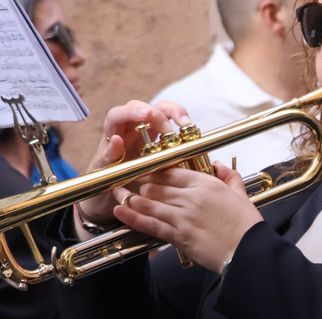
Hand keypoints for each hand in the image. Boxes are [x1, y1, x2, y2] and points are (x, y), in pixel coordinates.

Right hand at [75, 99, 193, 230]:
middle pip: (142, 108)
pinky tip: (118, 142)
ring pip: (119, 116)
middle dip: (156, 111)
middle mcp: (132, 133)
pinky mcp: (102, 158)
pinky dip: (112, 144)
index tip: (188, 123)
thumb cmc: (146, 188)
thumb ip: (188, 167)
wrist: (117, 206)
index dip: (176, 113)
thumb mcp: (171, 176)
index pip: (164, 113)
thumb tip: (217, 167)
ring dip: (132, 114)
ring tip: (145, 116)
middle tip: (169, 124)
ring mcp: (115, 142)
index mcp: (151, 135)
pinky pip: (105, 147)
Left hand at [113, 162, 260, 273]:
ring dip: (129, 197)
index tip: (143, 170)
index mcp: (206, 184)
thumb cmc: (248, 225)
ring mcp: (183, 217)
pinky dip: (133, 217)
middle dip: (137, 182)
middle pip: (155, 185)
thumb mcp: (241, 195)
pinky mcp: (180, 236)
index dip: (153, 170)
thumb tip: (218, 164)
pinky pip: (151, 224)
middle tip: (124, 181)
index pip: (170, 171)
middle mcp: (191, 198)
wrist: (250, 252)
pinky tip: (120, 211)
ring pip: (149, 203)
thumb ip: (229, 177)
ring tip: (117, 193)